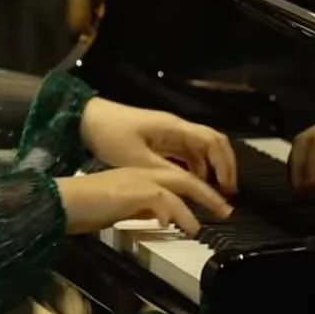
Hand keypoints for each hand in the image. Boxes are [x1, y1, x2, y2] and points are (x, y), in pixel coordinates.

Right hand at [56, 166, 231, 235]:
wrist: (60, 202)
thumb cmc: (81, 207)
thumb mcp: (117, 208)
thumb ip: (139, 209)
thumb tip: (160, 218)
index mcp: (135, 174)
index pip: (171, 177)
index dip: (192, 190)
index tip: (207, 204)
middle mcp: (139, 173)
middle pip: (183, 177)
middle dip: (207, 193)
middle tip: (226, 209)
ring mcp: (137, 180)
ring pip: (179, 186)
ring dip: (200, 202)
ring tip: (214, 219)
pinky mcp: (134, 192)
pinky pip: (165, 202)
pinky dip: (178, 214)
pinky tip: (184, 228)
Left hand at [79, 98, 236, 192]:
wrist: (86, 119)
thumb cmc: (109, 134)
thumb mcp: (137, 159)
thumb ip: (167, 173)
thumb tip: (192, 188)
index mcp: (175, 128)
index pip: (213, 143)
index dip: (225, 165)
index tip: (228, 188)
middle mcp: (177, 128)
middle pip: (213, 144)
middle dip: (225, 167)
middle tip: (228, 193)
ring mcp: (169, 133)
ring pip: (201, 150)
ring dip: (210, 170)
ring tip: (213, 194)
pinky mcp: (160, 140)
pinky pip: (186, 154)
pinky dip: (195, 169)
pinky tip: (192, 185)